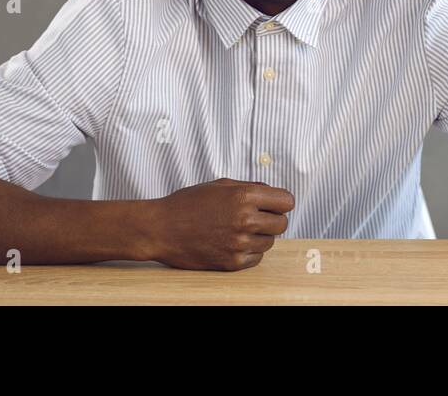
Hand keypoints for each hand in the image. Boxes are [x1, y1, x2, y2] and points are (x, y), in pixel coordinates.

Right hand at [142, 177, 293, 270]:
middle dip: (273, 219)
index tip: (274, 204)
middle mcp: (245, 220)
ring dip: (260, 236)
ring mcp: (239, 243)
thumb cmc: (187, 204)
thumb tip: (272, 193)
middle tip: (258, 217)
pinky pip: (257, 258)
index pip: (287, 201)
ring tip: (240, 229)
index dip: (281, 202)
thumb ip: (250, 187)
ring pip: (270, 241)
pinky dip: (250, 251)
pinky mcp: (232, 262)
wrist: (160, 229)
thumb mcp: (220, 185)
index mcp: (244, 196)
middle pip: (282, 223)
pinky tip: (233, 242)